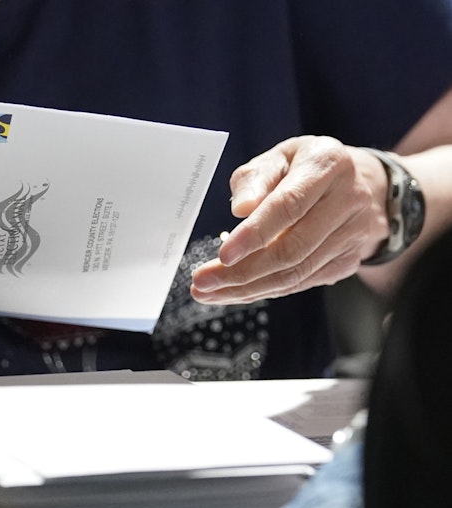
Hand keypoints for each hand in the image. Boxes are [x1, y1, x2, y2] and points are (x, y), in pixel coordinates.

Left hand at [190, 136, 388, 303]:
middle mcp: (348, 200)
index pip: (289, 206)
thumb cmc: (305, 167)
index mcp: (328, 165)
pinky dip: (263, 291)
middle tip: (202, 282)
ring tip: (209, 292)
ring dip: (247, 289)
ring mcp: (352, 235)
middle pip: (292, 249)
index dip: (255, 234)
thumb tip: (241, 210)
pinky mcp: (348, 261)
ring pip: (296, 274)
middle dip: (242, 272)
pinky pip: (301, 283)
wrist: (362, 184)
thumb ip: (255, 179)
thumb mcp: (278, 157)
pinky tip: (234, 293)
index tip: (222, 255)